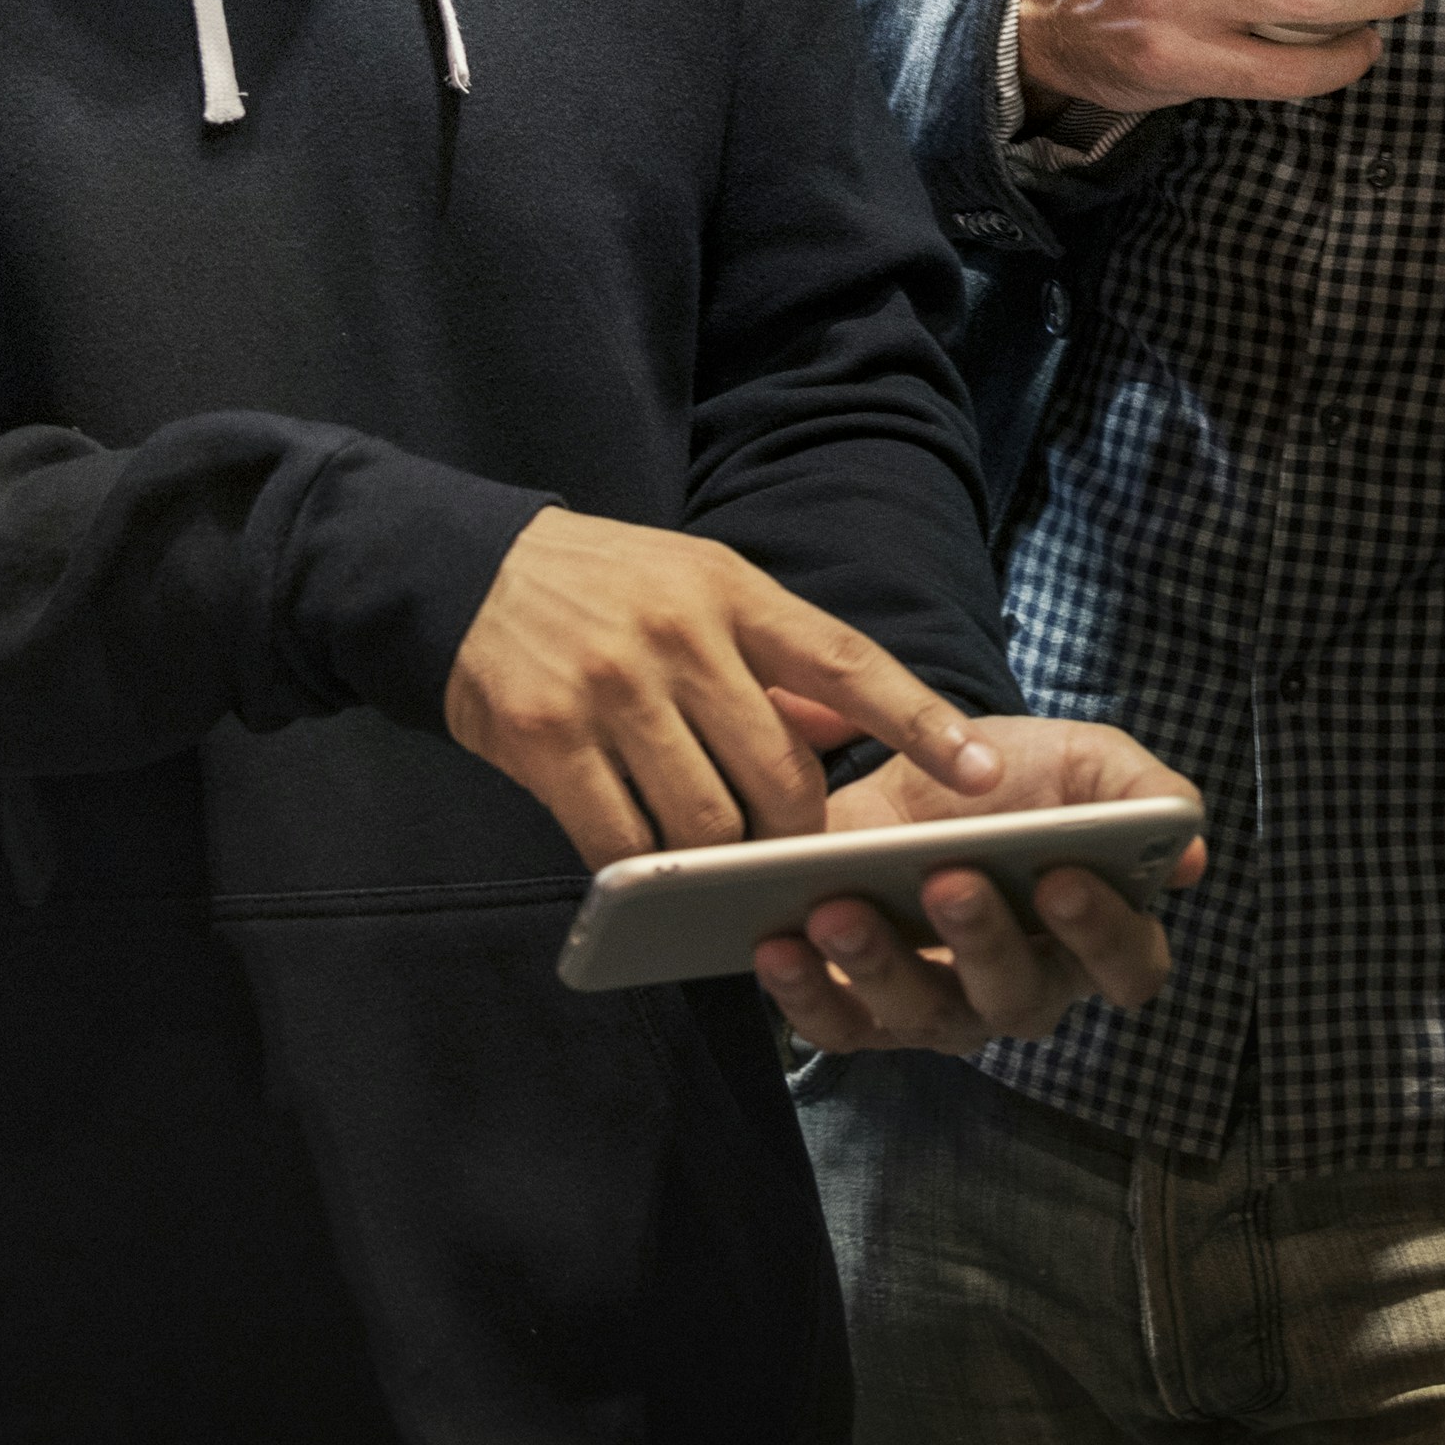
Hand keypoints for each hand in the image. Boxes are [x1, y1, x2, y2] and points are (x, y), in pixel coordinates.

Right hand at [445, 507, 1002, 868]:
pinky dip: (646, 872)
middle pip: (779, 773)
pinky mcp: (545, 738)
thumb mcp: (696, 586)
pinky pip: (622, 842)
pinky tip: (646, 870)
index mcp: (731, 591)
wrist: (458, 573)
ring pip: (705, 821)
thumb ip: (772, 657)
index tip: (987, 774)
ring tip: (716, 869)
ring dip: (720, 865)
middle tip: (789, 858)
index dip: (921, 721)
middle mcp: (679, 635)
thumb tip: (843, 725)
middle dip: (795, 834)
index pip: (848, 661)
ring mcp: (610, 688)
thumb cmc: (600, 588)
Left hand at [752, 715, 1206, 1051]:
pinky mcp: (865, 1013)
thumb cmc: (1017, 773)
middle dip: (982, 940)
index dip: (1102, 932)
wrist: (912, 771)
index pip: (1128, 964)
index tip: (1063, 877)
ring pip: (923, 1016)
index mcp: (1098, 936)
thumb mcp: (1084, 759)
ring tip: (837, 909)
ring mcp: (943, 1009)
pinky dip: (805, 994)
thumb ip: (1141, 790)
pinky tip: (776, 944)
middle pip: (1017, 997)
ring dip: (880, 967)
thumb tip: (1189, 850)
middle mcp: (1027, 988)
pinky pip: (840, 1028)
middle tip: (947, 880)